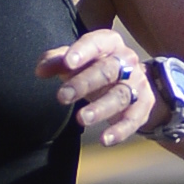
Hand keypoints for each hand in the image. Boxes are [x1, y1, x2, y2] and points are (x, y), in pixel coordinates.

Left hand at [38, 33, 153, 147]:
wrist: (131, 79)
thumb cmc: (94, 66)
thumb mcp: (76, 61)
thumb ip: (56, 62)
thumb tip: (40, 70)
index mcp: (109, 43)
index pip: (96, 43)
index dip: (82, 52)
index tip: (67, 62)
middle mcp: (127, 61)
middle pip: (107, 71)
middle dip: (84, 83)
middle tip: (62, 97)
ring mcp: (137, 83)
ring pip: (120, 96)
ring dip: (101, 109)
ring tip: (81, 119)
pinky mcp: (143, 105)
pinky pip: (133, 119)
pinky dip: (120, 131)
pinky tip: (105, 140)